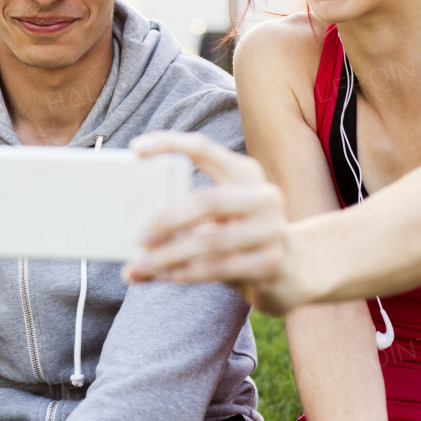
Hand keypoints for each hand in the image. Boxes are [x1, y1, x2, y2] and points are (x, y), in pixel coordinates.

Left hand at [121, 131, 297, 314]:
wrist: (292, 272)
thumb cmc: (238, 239)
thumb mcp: (215, 221)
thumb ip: (179, 226)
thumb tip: (129, 252)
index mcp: (244, 172)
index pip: (203, 147)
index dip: (169, 144)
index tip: (135, 149)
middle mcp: (263, 195)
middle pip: (208, 200)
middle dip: (169, 219)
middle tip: (139, 237)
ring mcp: (272, 229)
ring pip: (212, 240)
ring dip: (171, 255)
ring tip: (141, 266)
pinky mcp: (273, 262)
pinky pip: (222, 268)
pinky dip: (189, 273)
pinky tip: (167, 277)